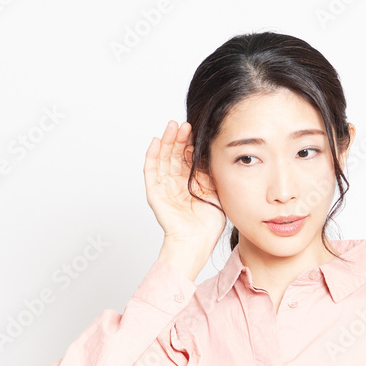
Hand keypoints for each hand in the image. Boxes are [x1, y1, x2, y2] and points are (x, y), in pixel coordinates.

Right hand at [144, 120, 225, 248]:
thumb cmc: (208, 224)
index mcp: (190, 183)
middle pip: (175, 155)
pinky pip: (150, 171)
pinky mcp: (154, 193)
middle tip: (185, 124)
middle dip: (179, 138)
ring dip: (167, 141)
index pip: (188, 158)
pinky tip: (157, 141)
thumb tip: (211, 153)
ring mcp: (164, 187)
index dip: (190, 143)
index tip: (197, 130)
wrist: (197, 241)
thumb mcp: (215, 192)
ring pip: (163, 158)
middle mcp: (176, 183)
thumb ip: (211, 174)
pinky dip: (152, 155)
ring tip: (172, 126)